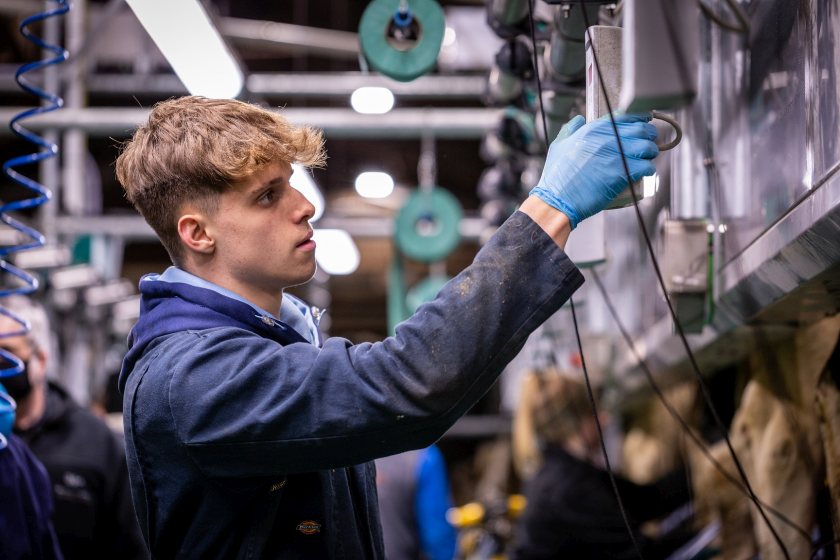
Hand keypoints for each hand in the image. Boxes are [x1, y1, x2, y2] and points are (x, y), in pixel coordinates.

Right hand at [529, 113, 658, 227]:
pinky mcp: (623, 173)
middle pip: (641, 130)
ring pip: (648, 147)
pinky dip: (648, 169)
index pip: (626, 116)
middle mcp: (608, 138)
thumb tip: (579, 119)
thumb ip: (570, 129)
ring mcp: (617, 155)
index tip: (645, 121)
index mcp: (594, 129)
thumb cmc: (557, 177)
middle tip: (648, 143)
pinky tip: (644, 172)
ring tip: (646, 159)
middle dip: (649, 136)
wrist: (558, 199)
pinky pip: (647, 167)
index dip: (640, 118)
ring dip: (650, 153)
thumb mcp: (558, 146)